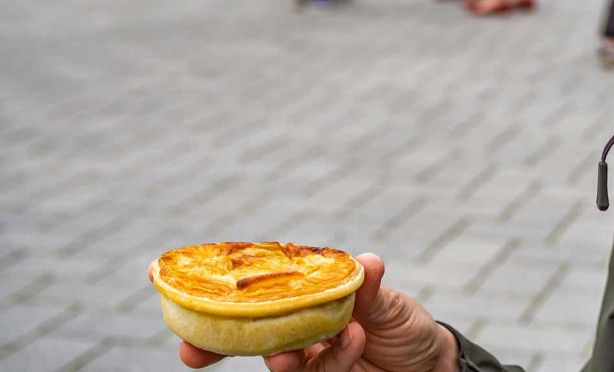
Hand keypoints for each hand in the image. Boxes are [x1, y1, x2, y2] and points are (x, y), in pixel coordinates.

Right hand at [177, 253, 459, 371]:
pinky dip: (333, 356)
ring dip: (278, 355)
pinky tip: (354, 337)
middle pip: (249, 334)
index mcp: (308, 295)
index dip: (220, 292)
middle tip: (191, 352)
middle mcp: (301, 327)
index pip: (259, 290)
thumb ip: (372, 290)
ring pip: (278, 359)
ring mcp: (311, 357)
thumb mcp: (392, 303)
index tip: (173, 285)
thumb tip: (368, 262)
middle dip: (216, 343)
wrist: (432, 367)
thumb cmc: (405, 325)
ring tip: (286, 352)